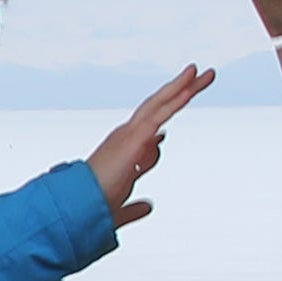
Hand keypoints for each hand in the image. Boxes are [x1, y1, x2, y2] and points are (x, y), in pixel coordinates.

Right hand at [86, 67, 213, 224]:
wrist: (79, 207)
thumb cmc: (94, 207)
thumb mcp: (121, 206)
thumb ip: (135, 207)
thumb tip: (148, 206)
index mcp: (124, 150)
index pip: (150, 126)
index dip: (166, 115)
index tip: (181, 106)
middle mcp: (126, 136)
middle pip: (158, 107)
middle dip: (180, 90)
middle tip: (202, 76)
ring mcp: (129, 134)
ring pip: (160, 104)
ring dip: (182, 87)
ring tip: (202, 72)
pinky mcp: (135, 138)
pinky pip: (160, 114)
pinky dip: (175, 99)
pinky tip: (189, 89)